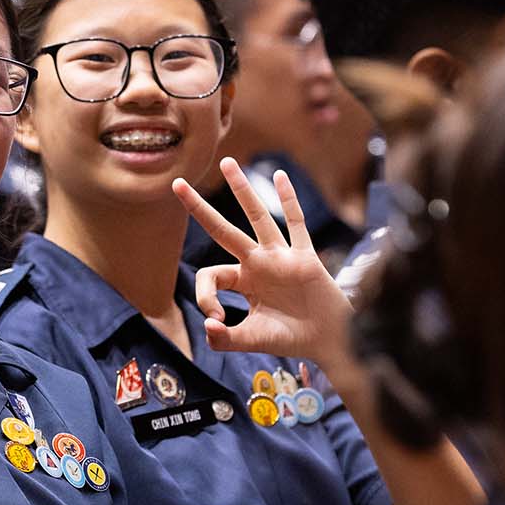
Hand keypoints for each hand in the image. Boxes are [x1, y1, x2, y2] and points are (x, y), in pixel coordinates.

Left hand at [172, 158, 353, 367]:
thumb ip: (227, 339)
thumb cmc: (291, 339)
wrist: (328, 341)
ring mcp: (281, 257)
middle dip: (199, 208)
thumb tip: (208, 326)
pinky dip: (290, 200)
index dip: (205, 295)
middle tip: (176, 184)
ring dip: (242, 191)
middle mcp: (258, 263)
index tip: (216, 319)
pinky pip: (296, 224)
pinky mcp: (305, 257)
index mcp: (242, 281)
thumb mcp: (253, 341)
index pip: (212, 275)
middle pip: (223, 230)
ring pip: (258, 218)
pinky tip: (279, 176)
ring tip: (227, 163)